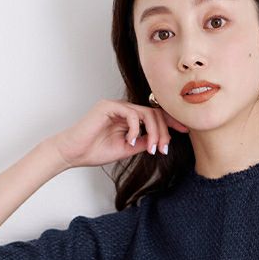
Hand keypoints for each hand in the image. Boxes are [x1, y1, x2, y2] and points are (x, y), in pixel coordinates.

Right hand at [48, 98, 189, 168]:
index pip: (155, 115)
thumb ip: (143, 142)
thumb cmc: (95, 151)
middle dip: (164, 132)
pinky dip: (135, 129)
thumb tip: (161, 141)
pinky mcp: (108, 106)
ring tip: (151, 149)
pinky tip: (130, 141)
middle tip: (163, 149)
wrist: (73, 153)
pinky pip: (131, 114)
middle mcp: (124, 109)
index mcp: (129, 118)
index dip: (171, 122)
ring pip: (146, 113)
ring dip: (153, 132)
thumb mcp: (127, 149)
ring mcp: (116, 106)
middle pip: (154, 113)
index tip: (185, 132)